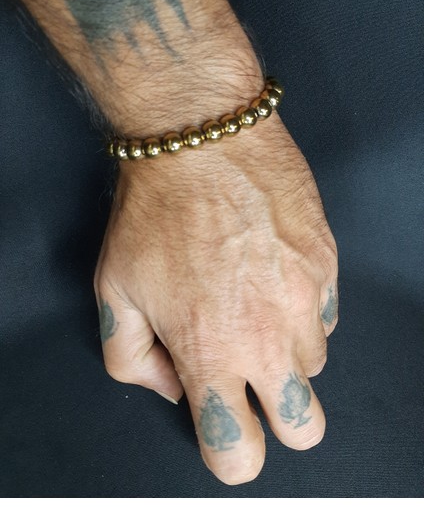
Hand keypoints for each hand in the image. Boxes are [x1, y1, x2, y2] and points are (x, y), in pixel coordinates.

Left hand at [94, 110, 337, 484]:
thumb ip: (131, 359)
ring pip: (315, 366)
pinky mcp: (328, 264)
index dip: (228, 453)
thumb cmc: (156, 209)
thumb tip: (172, 383)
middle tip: (250, 380)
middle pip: (304, 429)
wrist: (202, 138)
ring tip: (254, 309)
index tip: (222, 431)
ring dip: (286, 354)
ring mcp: (308, 298)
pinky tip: (272, 277)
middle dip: (277, 418)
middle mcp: (269, 335)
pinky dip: (302, 312)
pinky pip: (326, 315)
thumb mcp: (113, 290)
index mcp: (211, 351)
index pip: (236, 453)